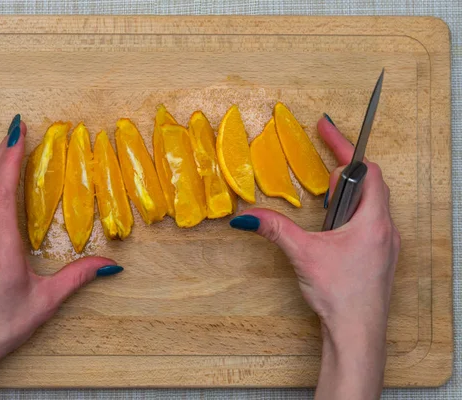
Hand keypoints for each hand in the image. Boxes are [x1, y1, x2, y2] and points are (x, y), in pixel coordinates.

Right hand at [230, 116, 399, 399]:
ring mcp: (386, 245)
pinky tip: (335, 229)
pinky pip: (370, 223)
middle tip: (323, 176)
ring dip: (348, 197)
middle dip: (344, 174)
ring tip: (326, 201)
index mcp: (372, 220)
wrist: (358, 333)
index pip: (366, 170)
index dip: (344, 147)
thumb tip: (248, 216)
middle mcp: (385, 229)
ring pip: (371, 206)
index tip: (326, 128)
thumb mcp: (303, 254)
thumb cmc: (340, 293)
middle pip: (371, 185)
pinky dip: (353, 215)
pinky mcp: (380, 258)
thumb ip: (275, 229)